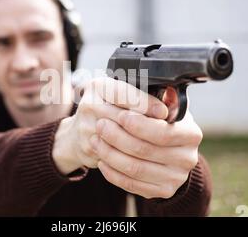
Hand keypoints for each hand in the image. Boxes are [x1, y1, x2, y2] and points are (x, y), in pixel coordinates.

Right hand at [53, 77, 168, 174]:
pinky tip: (145, 160)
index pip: (127, 94)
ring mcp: (86, 128)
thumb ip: (142, 94)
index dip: (148, 104)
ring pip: (122, 141)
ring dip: (144, 146)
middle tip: (168, 134)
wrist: (75, 134)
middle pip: (126, 118)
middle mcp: (90, 104)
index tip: (164, 112)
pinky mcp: (87, 149)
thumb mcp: (119, 95)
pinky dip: (132, 159)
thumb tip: (172, 98)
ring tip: (160, 148)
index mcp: (99, 86)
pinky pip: (115, 156)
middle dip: (150, 127)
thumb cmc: (104, 111)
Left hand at [92, 87, 202, 198]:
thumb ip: (158, 98)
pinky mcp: (162, 191)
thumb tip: (162, 90)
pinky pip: (132, 184)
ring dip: (110, 154)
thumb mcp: (164, 106)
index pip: (161, 131)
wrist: (169, 152)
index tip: (119, 114)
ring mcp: (175, 178)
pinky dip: (113, 173)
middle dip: (117, 137)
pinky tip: (102, 160)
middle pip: (144, 150)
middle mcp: (187, 158)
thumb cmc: (160, 123)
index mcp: (191, 134)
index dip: (137, 124)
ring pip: (134, 168)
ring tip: (96, 140)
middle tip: (100, 125)